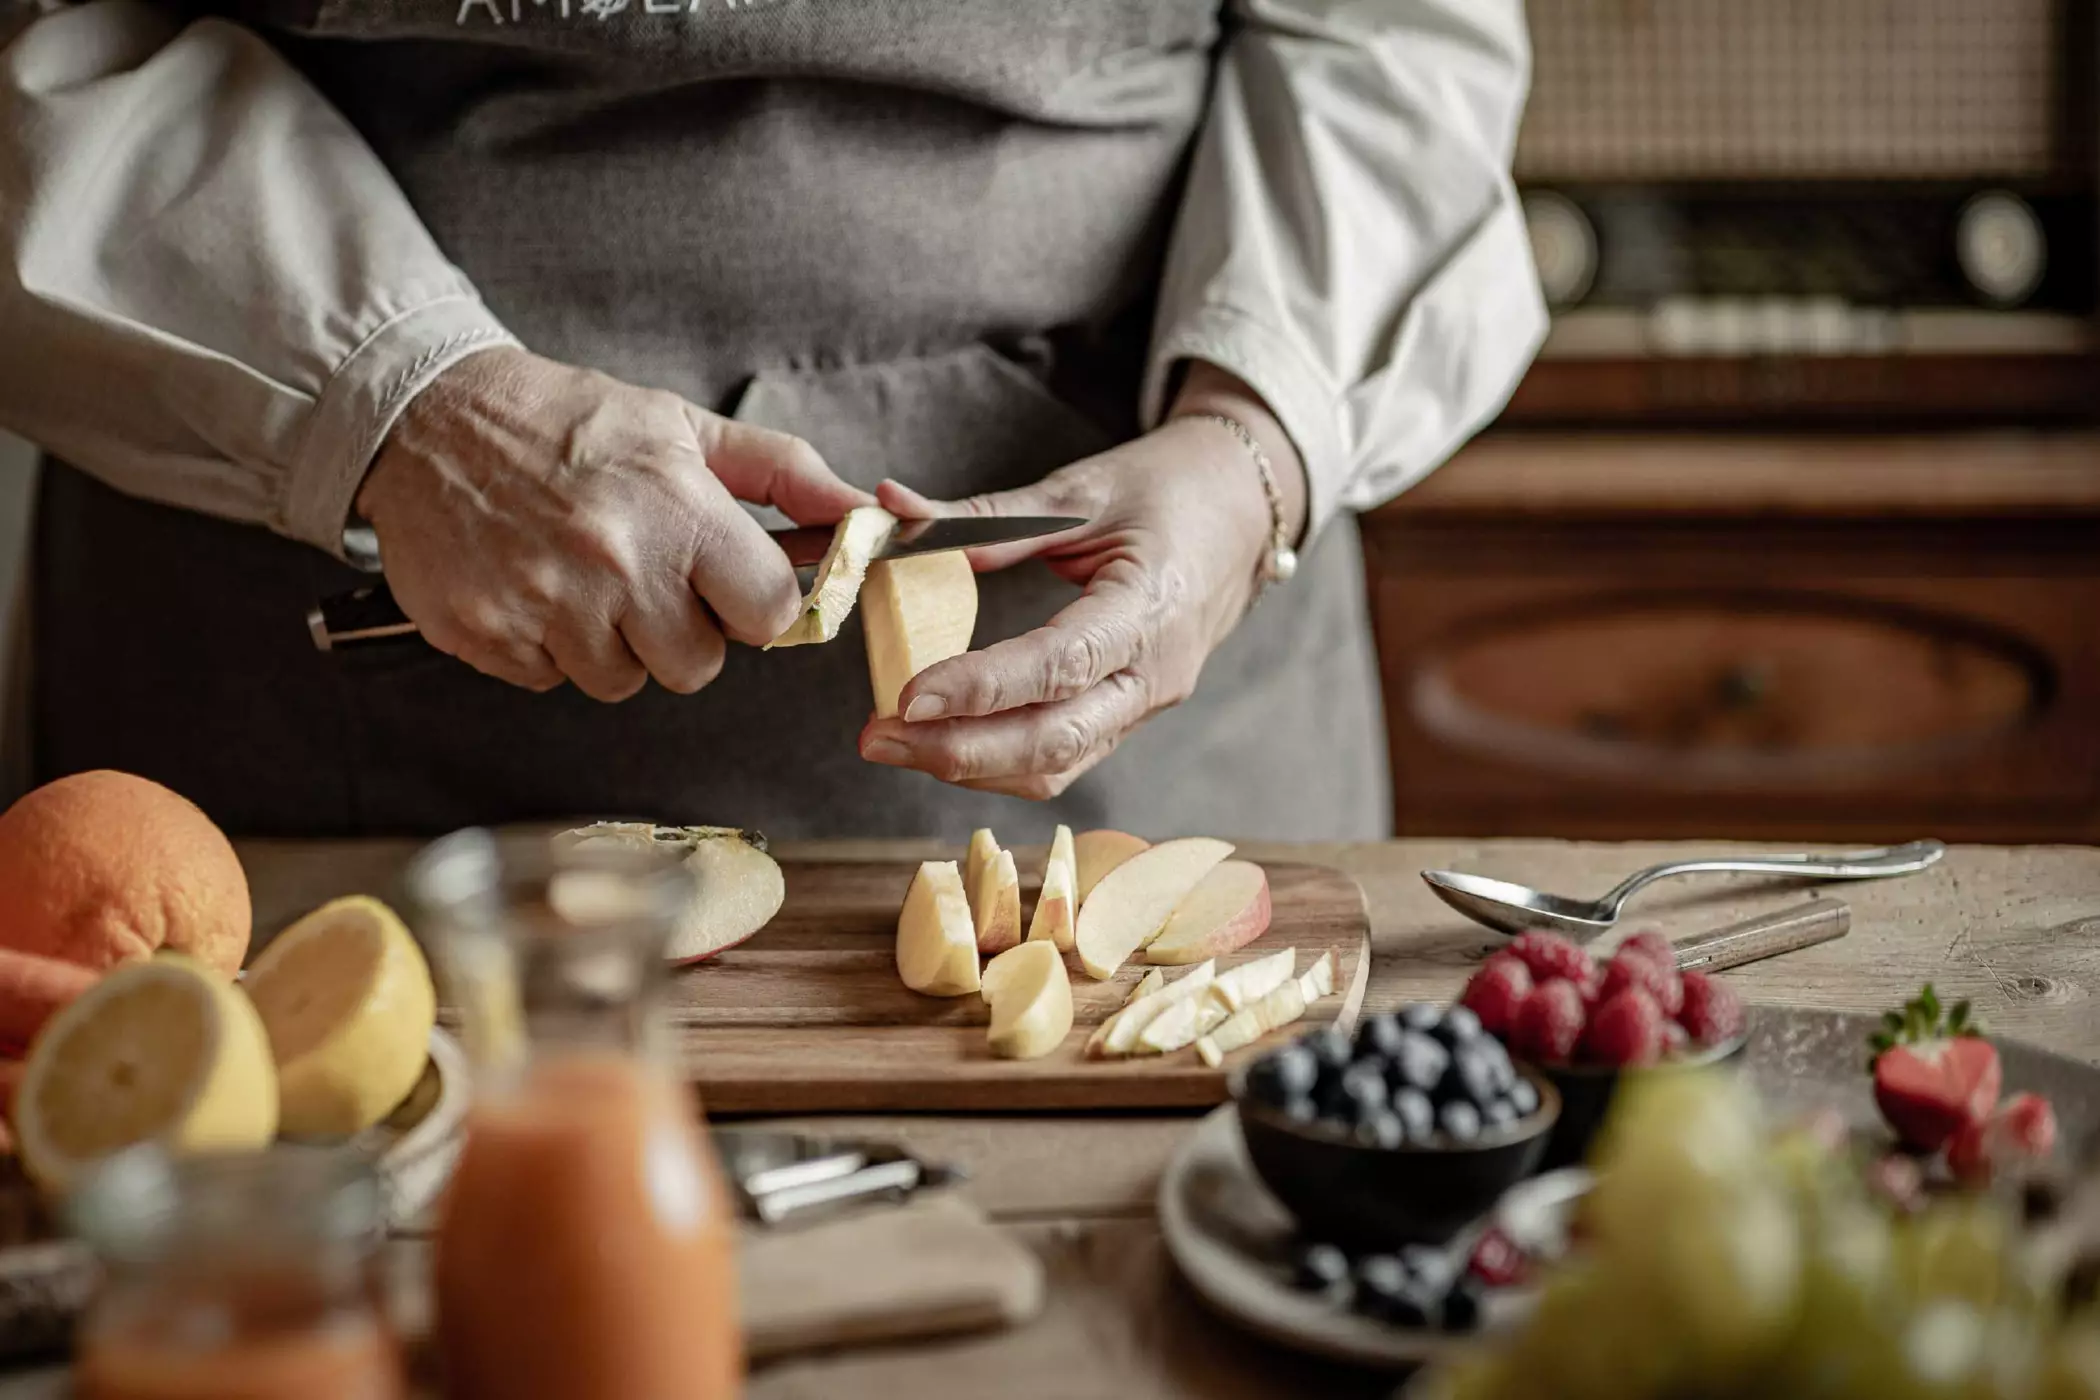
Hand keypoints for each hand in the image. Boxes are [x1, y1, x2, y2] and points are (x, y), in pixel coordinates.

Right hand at [358, 347, 868, 700]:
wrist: (429, 413)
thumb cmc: (570, 421)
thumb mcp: (685, 428)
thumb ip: (786, 476)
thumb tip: (872, 512)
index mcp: (679, 512)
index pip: (769, 615)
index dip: (752, 605)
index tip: (726, 583)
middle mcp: (617, 565)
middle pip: (698, 668)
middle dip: (682, 632)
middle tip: (645, 577)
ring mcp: (546, 606)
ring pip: (623, 683)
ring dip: (613, 644)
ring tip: (584, 576)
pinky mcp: (489, 635)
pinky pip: (551, 680)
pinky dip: (548, 645)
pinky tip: (534, 585)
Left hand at [856, 365, 1304, 797]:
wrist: (1243, 512)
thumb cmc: (1169, 489)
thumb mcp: (1080, 491)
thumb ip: (987, 517)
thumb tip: (894, 510)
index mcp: (1150, 607)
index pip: (1060, 666)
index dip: (981, 688)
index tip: (907, 696)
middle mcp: (1155, 672)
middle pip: (1056, 740)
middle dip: (959, 751)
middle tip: (877, 737)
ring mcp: (1147, 702)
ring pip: (1058, 765)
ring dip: (972, 767)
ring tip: (895, 743)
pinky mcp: (1131, 714)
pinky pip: (1066, 756)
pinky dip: (1001, 760)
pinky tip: (944, 742)